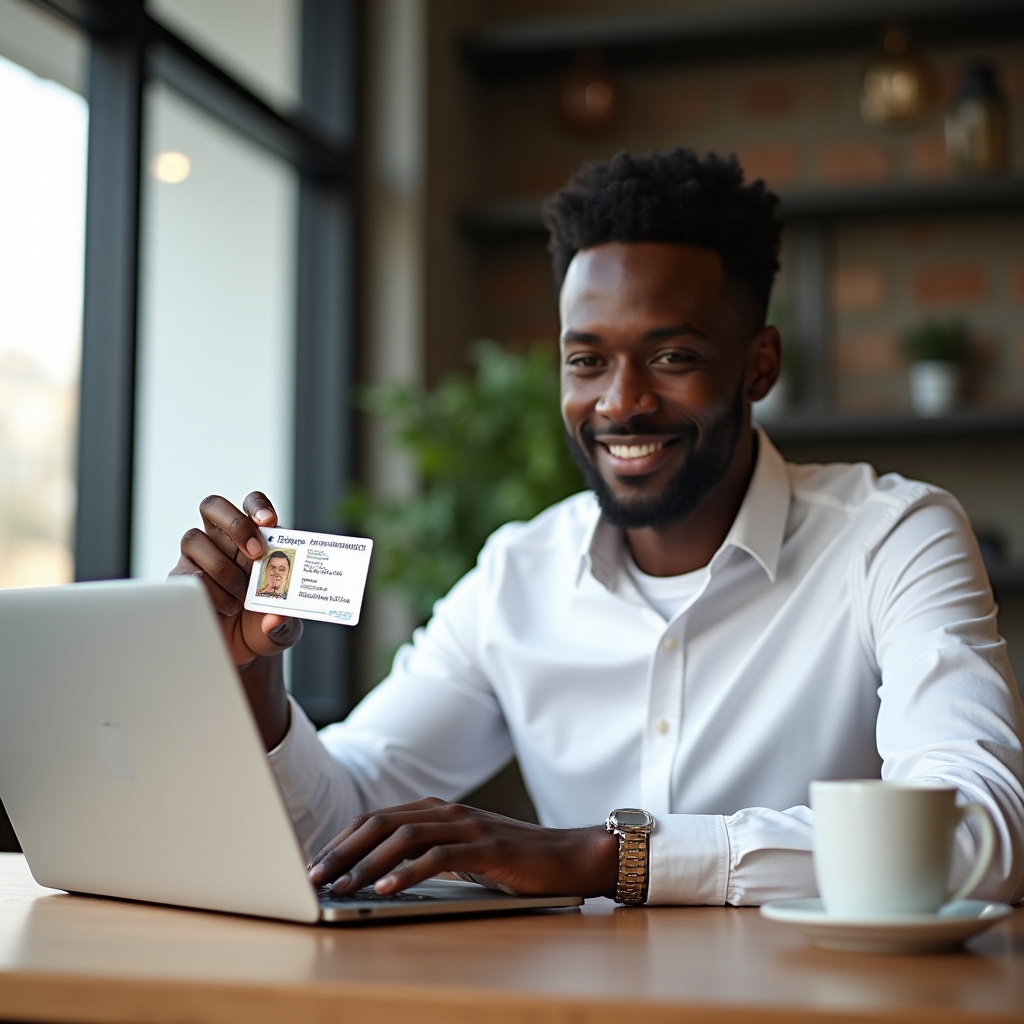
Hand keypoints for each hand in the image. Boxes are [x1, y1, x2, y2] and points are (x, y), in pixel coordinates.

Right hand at [171, 492, 299, 748]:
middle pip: (213, 506)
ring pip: (193, 539)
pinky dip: (207, 591)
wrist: (240, 655)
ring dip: (221, 569)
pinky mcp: (181, 581)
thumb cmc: (265, 628)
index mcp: (256, 540)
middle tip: (255, 553)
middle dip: (235, 524)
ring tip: (239, 598)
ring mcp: (199, 559)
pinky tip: (223, 608)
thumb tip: (277, 617)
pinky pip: (185, 574)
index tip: (269, 522)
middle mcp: (224, 542)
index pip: (251, 505)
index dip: (257, 506)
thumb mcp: (284, 629)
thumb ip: (285, 622)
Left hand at [307, 797, 619, 898]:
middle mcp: (448, 811)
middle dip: (342, 850)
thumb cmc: (513, 861)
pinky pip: (439, 857)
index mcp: (437, 810)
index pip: (377, 818)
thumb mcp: (461, 855)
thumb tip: (375, 875)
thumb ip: (425, 855)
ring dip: (367, 863)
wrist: (569, 857)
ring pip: (405, 837)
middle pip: (382, 823)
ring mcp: (468, 826)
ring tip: (342, 887)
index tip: (315, 864)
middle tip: (313, 876)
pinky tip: (385, 891)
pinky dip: (407, 873)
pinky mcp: (488, 847)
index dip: (342, 840)